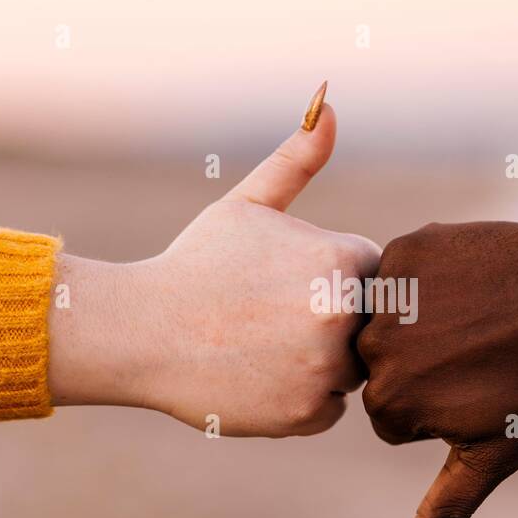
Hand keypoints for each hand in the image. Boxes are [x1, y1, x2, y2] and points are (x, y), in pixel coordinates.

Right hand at [49, 89, 381, 435]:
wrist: (142, 333)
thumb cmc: (197, 264)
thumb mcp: (248, 206)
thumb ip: (297, 161)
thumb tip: (328, 104)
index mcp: (342, 259)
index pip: (375, 273)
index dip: (332, 276)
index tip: (287, 282)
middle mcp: (343, 315)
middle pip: (368, 324)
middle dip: (332, 321)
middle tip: (274, 319)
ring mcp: (326, 368)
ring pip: (351, 369)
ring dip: (318, 362)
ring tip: (263, 346)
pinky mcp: (307, 413)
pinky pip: (328, 408)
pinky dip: (299, 400)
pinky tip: (257, 377)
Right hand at [357, 222, 517, 517]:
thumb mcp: (492, 458)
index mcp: (388, 405)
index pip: (391, 415)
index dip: (439, 407)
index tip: (482, 390)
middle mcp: (375, 347)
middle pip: (383, 367)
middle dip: (423, 365)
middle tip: (483, 352)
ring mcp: (391, 292)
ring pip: (388, 319)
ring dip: (421, 319)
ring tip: (478, 317)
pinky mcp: (409, 246)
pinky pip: (400, 270)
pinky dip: (429, 276)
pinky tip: (471, 281)